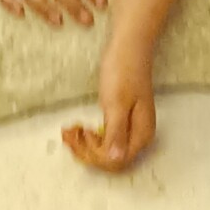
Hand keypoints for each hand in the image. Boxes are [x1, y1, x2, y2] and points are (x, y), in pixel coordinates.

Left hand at [64, 29, 156, 170]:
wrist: (128, 48)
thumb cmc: (123, 72)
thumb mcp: (117, 103)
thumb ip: (116, 132)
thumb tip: (116, 159)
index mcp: (141, 135)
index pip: (116, 161)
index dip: (94, 155)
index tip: (80, 134)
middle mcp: (138, 137)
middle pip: (110, 160)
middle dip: (86, 152)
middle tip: (68, 133)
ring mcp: (130, 130)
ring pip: (105, 151)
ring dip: (84, 146)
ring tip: (68, 130)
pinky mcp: (121, 122)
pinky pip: (105, 138)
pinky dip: (89, 137)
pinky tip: (77, 127)